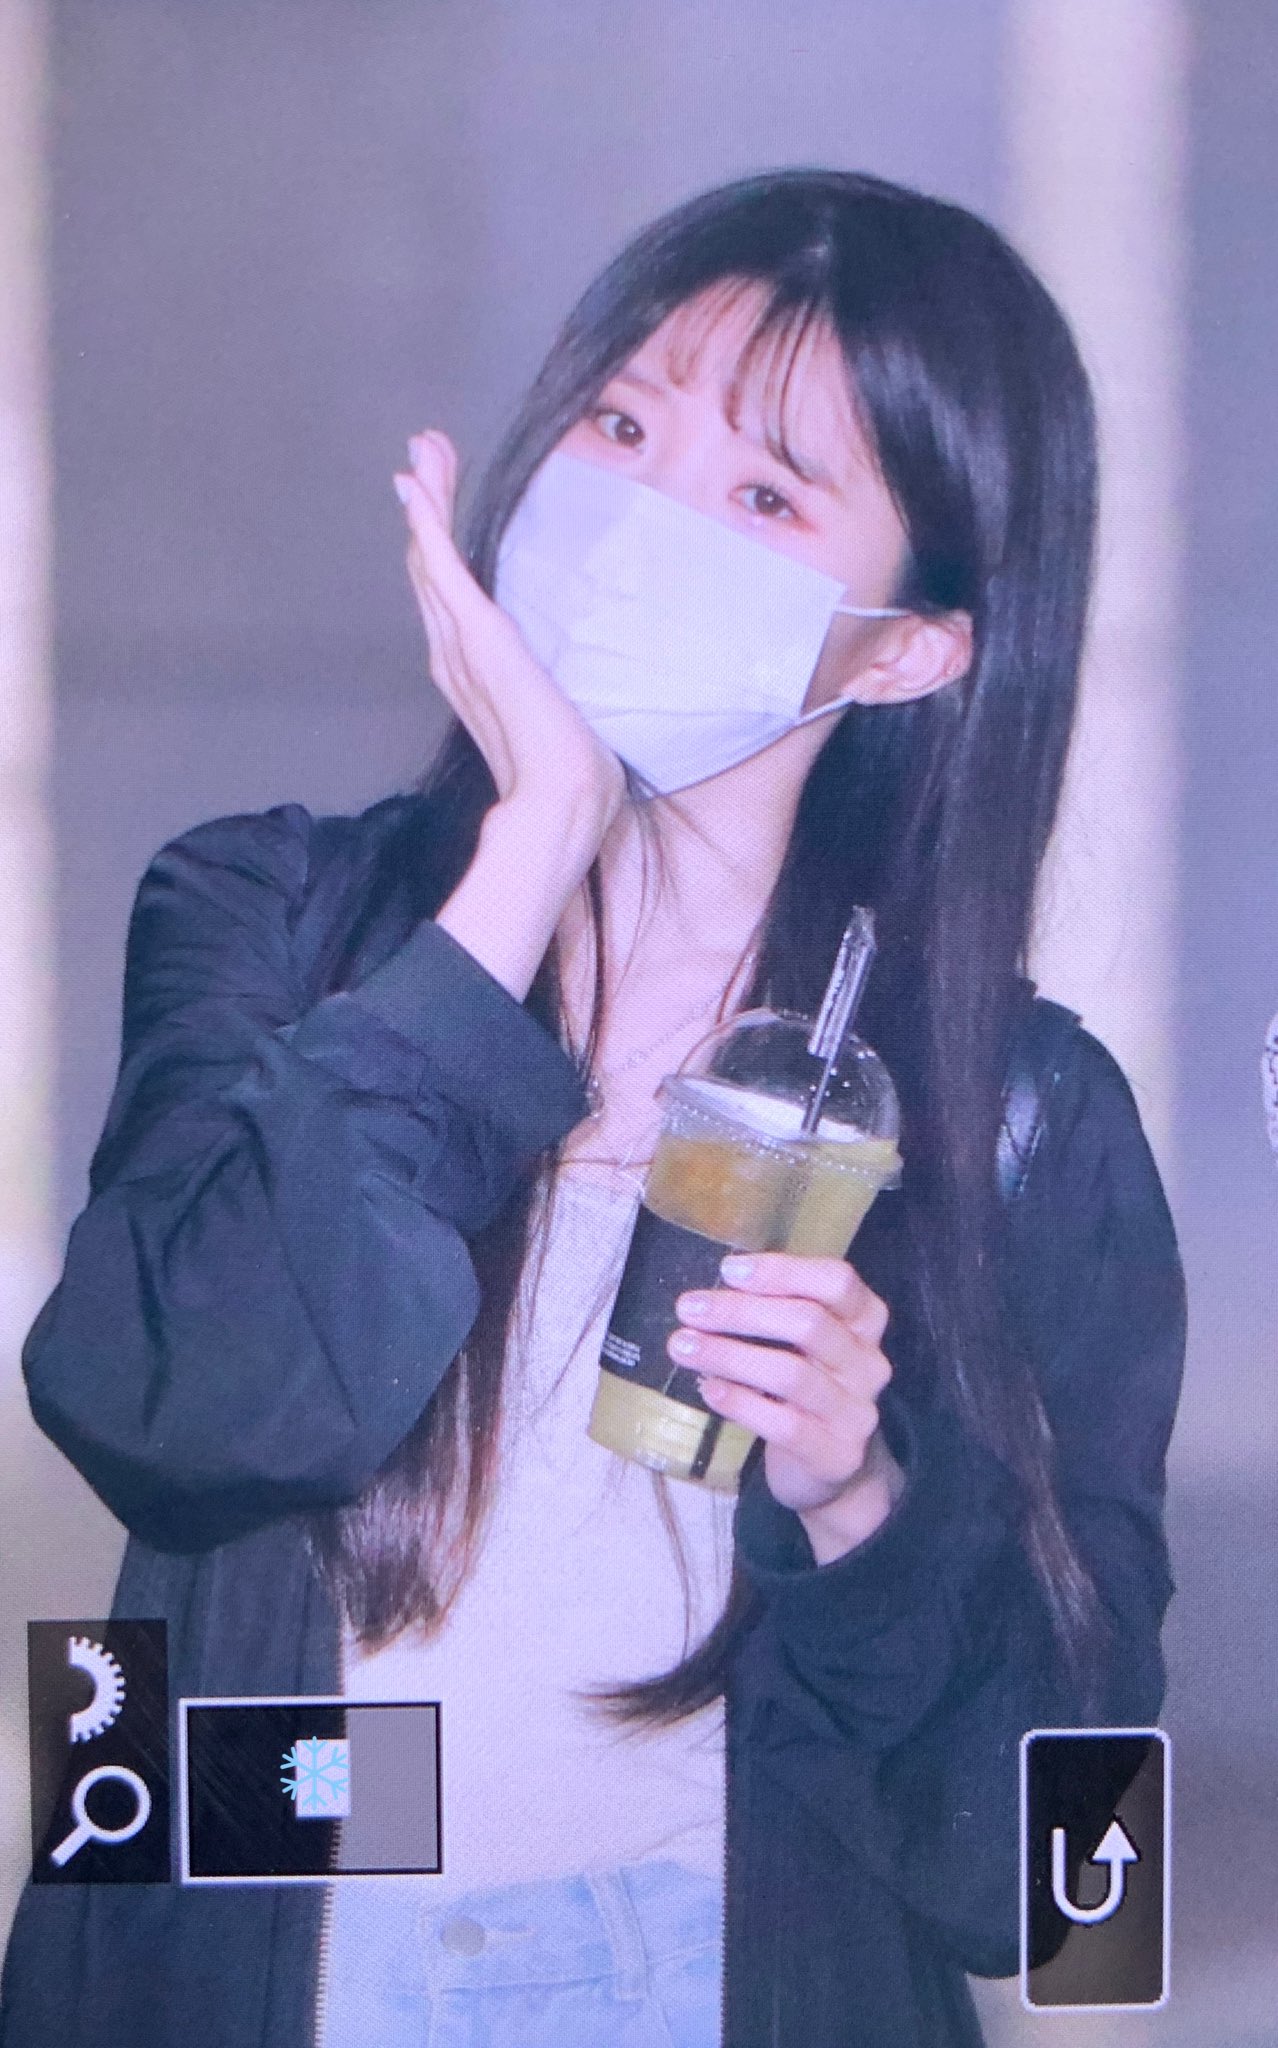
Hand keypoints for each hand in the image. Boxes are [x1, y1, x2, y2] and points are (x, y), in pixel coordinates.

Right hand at [394, 432, 624, 838]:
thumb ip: (556, 698)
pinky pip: (441, 567)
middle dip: (427, 505)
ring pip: (429, 557)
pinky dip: (426, 522)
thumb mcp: (562, 718)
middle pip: (429, 566)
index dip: (439, 544)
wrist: (562, 800)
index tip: (441, 497)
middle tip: (423, 450)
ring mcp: (459, 644)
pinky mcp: (475, 635)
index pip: (449, 595)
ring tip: (421, 448)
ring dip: (425, 498)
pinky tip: (415, 484)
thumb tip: (579, 699)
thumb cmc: (568, 773)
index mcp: (472, 672)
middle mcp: (454, 655)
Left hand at [667, 1252, 904, 1563]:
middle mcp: (870, 1363)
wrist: (829, 1467)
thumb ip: (776, 1310)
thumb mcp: (804, 1342)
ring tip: (682, 1347)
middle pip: (809, 1323)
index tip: (728, 1270)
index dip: (783, 1271)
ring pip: (791, 1373)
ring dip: (728, 1355)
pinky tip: (708, 1388)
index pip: (838, 1281)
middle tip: (688, 1308)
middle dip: (741, 1312)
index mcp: (866, 1322)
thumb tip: (714, 1287)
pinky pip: (784, 1424)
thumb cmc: (806, 1386)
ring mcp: (857, 1412)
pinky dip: (740, 1402)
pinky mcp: (836, 1455)